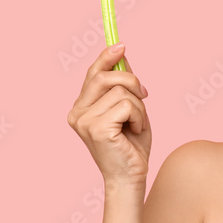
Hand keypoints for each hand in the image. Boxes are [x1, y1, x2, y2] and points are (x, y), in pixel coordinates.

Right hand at [67, 43, 151, 187]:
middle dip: (131, 81)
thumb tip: (122, 58)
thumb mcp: (129, 110)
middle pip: (105, 77)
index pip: (92, 74)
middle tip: (144, 95)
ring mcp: (84, 121)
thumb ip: (123, 87)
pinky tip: (136, 130)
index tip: (121, 45)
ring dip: (139, 106)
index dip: (106, 58)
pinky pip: (126, 105)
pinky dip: (139, 116)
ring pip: (121, 91)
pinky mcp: (96, 128)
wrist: (130, 177)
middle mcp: (77, 113)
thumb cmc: (131, 146)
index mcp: (81, 108)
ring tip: (137, 123)